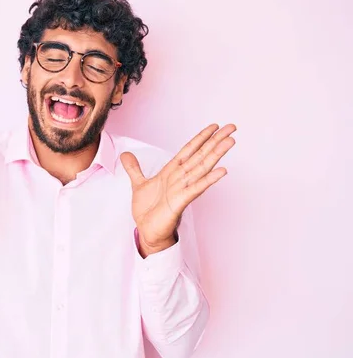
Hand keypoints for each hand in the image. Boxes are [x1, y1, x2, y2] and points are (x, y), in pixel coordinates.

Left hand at [120, 123, 236, 254]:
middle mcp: (180, 178)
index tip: (214, 127)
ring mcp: (182, 189)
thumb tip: (125, 155)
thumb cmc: (148, 210)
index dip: (201, 138)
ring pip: (202, 168)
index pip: (189, 150)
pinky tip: (222, 171)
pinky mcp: (180, 201)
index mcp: (172, 172)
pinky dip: (208, 180)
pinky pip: (196, 188)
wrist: (147, 231)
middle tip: (231, 128)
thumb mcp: (138, 184)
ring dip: (216, 155)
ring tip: (230, 142)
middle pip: (201, 155)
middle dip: (215, 141)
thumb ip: (134, 168)